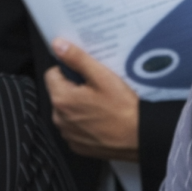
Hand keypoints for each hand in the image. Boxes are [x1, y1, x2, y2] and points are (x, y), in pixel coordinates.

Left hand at [44, 39, 139, 160]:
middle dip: (74, 88)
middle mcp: (59, 118)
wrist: (139, 137)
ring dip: (78, 106)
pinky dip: (83, 122)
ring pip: (66, 111)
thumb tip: (58, 45)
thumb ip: (77, 59)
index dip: (68, 70)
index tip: (84, 74)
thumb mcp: (102, 77)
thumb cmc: (123, 109)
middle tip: (97, 89)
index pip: (52, 74)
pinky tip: (101, 119)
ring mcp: (67, 133)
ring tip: (101, 105)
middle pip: (59, 93)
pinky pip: (74, 127)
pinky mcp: (76, 145)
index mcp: (62, 99)